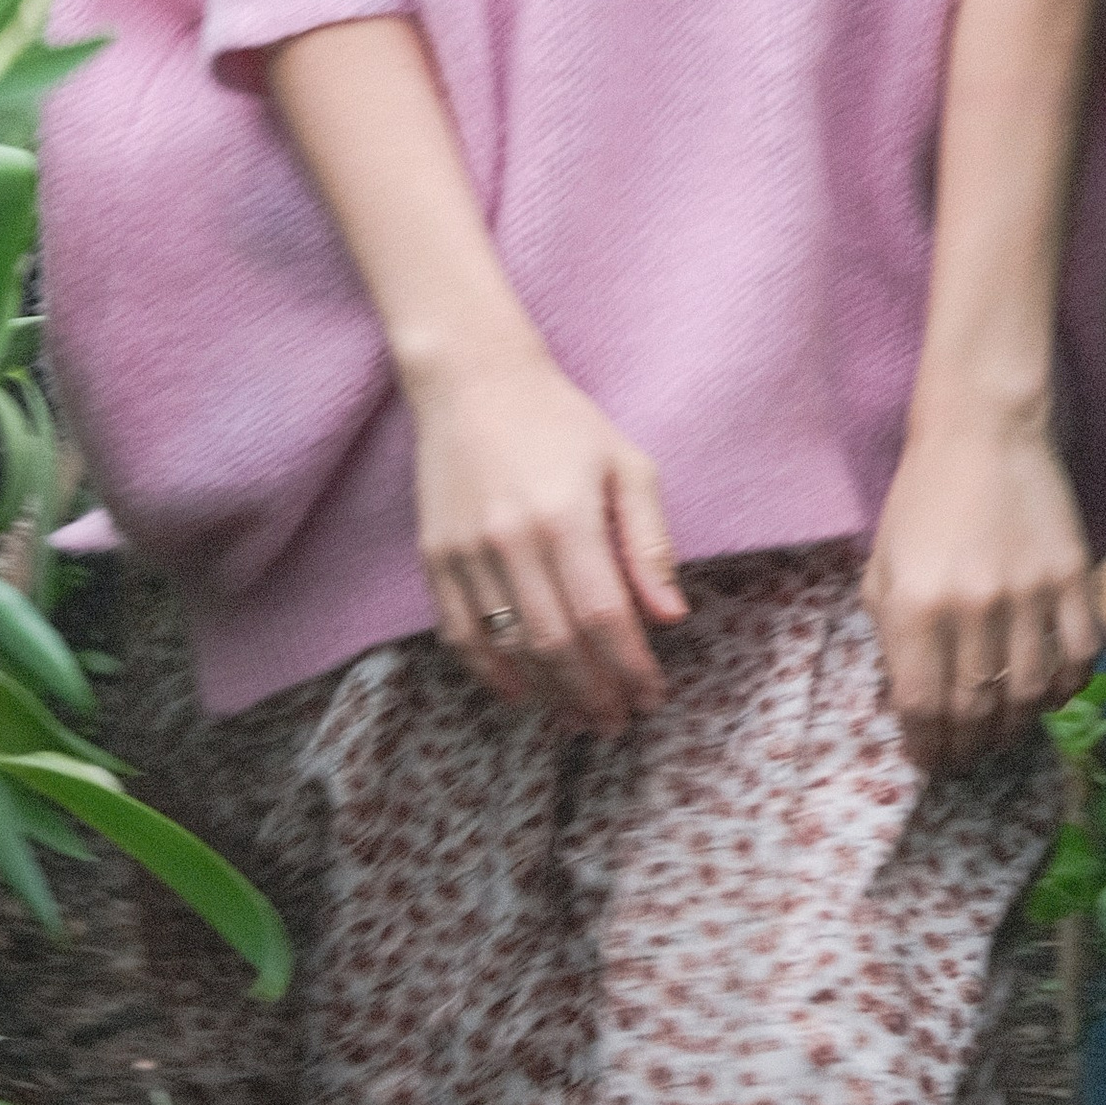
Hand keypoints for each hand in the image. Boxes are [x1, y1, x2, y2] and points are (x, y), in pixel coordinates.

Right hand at [408, 339, 687, 730]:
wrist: (473, 382)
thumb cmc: (563, 422)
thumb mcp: (626, 464)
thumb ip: (649, 543)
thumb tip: (671, 618)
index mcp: (566, 515)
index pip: (604, 616)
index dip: (630, 668)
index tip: (652, 698)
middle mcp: (511, 539)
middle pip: (556, 645)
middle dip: (593, 695)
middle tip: (617, 723)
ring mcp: (466, 552)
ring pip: (509, 649)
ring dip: (548, 695)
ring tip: (579, 718)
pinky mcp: (434, 557)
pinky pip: (462, 635)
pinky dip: (492, 673)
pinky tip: (522, 692)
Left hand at [863, 408, 1096, 777]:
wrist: (982, 429)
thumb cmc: (923, 498)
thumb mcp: (883, 564)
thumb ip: (891, 634)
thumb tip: (914, 698)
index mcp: (914, 605)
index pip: (921, 706)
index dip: (926, 746)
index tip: (929, 760)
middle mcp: (970, 607)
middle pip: (975, 709)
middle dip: (968, 747)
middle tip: (967, 758)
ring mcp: (1027, 593)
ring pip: (1029, 693)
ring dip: (1016, 726)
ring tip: (1005, 733)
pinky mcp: (1071, 575)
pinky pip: (1081, 654)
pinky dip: (1069, 687)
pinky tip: (1053, 695)